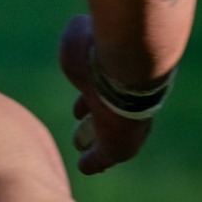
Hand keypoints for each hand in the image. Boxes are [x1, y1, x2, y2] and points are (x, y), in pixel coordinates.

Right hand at [59, 14, 154, 173]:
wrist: (124, 67)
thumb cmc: (98, 46)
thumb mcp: (78, 35)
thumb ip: (77, 41)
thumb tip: (80, 40)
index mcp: (112, 75)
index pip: (100, 86)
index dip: (87, 91)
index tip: (77, 99)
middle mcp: (120, 100)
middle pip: (105, 110)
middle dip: (92, 114)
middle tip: (78, 120)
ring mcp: (121, 124)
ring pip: (104, 133)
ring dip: (91, 139)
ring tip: (79, 144)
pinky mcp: (117, 146)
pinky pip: (103, 156)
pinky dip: (94, 161)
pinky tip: (85, 166)